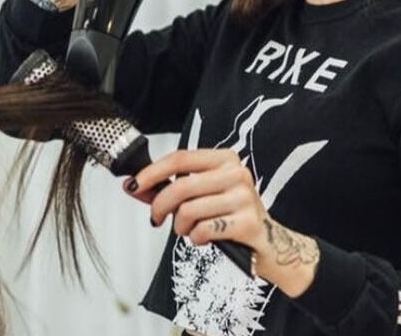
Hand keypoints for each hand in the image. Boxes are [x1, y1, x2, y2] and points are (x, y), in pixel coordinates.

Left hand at [125, 148, 319, 295]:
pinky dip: (196, 238)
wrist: (268, 242)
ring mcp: (244, 198)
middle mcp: (237, 173)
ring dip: (179, 226)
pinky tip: (204, 237)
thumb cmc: (229, 214)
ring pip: (188, 211)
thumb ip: (169, 189)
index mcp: (225, 159)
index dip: (152, 172)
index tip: (134, 185)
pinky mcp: (247, 223)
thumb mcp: (202, 195)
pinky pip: (203, 230)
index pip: (180, 158)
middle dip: (159, 206)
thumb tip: (133, 187)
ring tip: (187, 230)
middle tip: (156, 218)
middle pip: (180, 187)